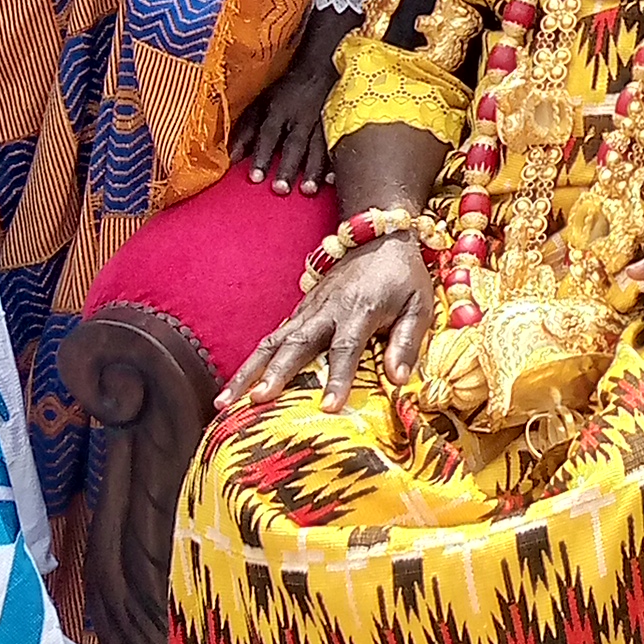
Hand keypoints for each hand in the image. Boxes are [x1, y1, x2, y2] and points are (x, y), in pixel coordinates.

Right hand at [217, 236, 433, 416]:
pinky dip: (252, 361)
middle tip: (256, 400)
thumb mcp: (419, 304)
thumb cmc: (403, 276)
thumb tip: (398, 380)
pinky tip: (236, 386)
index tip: (327, 408)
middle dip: (274, 373)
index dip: (336, 378)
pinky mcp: (300, 310)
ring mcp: (308, 309)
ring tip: (224, 401)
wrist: (379, 235)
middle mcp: (327, 311)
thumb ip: (407, 341)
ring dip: (247, 371)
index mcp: (359, 310)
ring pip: (272, 341)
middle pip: (296, 344)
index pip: (346, 349)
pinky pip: (272, 337)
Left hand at [230, 4, 356, 194]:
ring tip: (308, 191)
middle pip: (294, 144)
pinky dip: (335, 165)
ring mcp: (322, 122)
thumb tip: (231, 157)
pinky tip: (332, 182)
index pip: (268, 134)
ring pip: (318, 148)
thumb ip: (246, 130)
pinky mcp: (338, 126)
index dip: (262, 155)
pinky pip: (337, 147)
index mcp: (279, 110)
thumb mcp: (261, 103)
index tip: (255, 178)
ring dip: (313, 170)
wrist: (320, 68)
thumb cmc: (286, 92)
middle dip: (288, 167)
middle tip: (281, 190)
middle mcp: (300, 118)